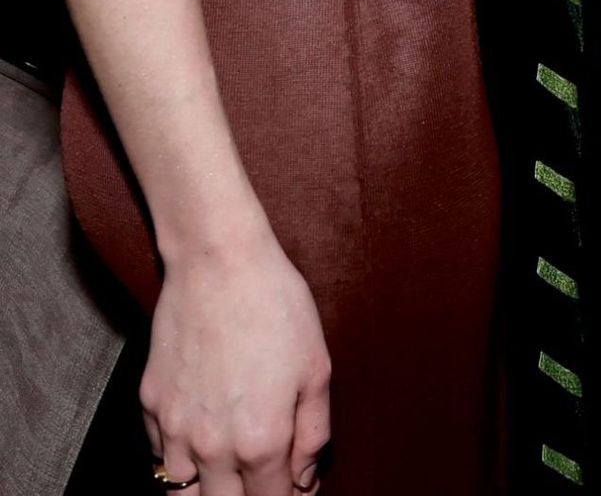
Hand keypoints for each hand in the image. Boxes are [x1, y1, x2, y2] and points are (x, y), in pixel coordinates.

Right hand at [140, 228, 330, 495]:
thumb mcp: (317, 367)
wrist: (218, 261)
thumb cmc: (275, 306)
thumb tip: (303, 479)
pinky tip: (196, 443)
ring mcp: (175, 428)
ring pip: (181, 492)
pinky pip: (158, 456)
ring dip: (205, 490)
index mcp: (260, 441)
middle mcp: (212, 446)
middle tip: (261, 479)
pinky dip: (177, 461)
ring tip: (226, 472)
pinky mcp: (150, 405)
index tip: (294, 488)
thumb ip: (314, 433)